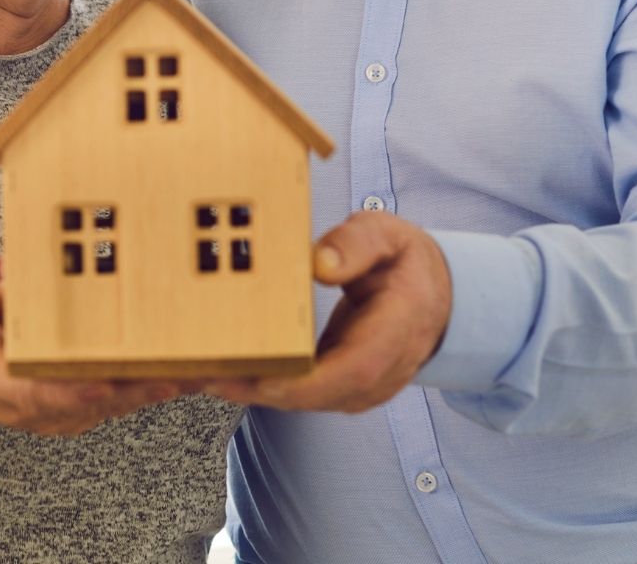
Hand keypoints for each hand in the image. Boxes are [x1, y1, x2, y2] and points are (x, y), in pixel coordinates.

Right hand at [0, 256, 190, 434]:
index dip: (74, 392)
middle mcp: (43, 408)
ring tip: (203, 369)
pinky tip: (191, 369)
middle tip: (181, 373)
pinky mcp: (87, 407)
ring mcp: (68, 413)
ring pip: (119, 404)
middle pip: (97, 403)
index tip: (101, 385)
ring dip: (159, 388)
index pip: (41, 394)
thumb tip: (7, 274)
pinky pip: (125, 398)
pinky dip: (156, 384)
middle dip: (140, 389)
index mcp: (6, 386)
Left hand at [206, 212, 451, 412]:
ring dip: (254, 392)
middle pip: (320, 394)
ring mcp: (365, 387)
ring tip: (204, 372)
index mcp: (399, 328)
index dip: (306, 381)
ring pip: (306, 401)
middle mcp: (383, 370)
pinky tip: (227, 371)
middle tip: (207, 374)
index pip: (355, 368)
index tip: (261, 377)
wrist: (432, 297)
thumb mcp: (387, 235)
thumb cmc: (403, 262)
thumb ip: (357, 243)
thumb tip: (320, 264)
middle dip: (261, 389)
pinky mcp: (345, 391)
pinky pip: (302, 396)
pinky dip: (264, 387)